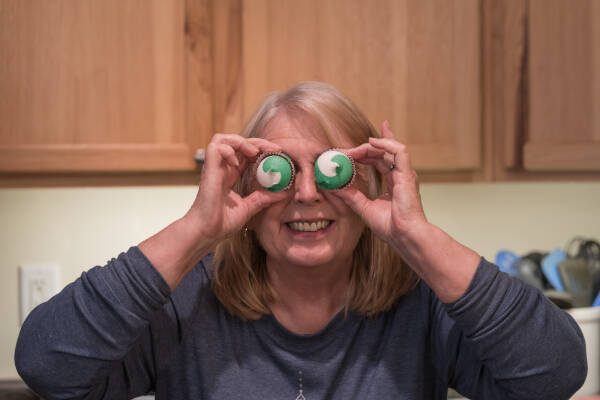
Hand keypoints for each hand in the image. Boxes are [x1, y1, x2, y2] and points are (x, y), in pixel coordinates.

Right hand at [187, 134, 286, 245]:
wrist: (206, 233)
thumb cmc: (221, 223)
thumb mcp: (249, 208)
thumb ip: (263, 198)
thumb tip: (284, 192)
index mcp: (230, 176)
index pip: (246, 154)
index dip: (261, 150)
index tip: (277, 154)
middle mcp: (222, 169)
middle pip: (237, 143)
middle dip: (257, 142)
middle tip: (274, 149)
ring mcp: (214, 168)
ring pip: (223, 139)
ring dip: (241, 141)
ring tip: (254, 152)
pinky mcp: (208, 169)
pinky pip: (215, 147)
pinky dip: (228, 149)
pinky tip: (237, 163)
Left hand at [332, 121, 427, 246]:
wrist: (404, 236)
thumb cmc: (390, 227)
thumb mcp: (363, 208)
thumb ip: (350, 196)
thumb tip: (333, 187)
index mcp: (394, 182)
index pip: (381, 159)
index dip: (367, 151)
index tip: (350, 150)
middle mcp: (400, 175)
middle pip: (383, 153)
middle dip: (363, 149)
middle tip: (345, 151)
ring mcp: (405, 173)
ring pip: (390, 148)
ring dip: (370, 146)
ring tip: (352, 150)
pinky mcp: (408, 174)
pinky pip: (399, 150)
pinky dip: (386, 142)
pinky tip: (371, 142)